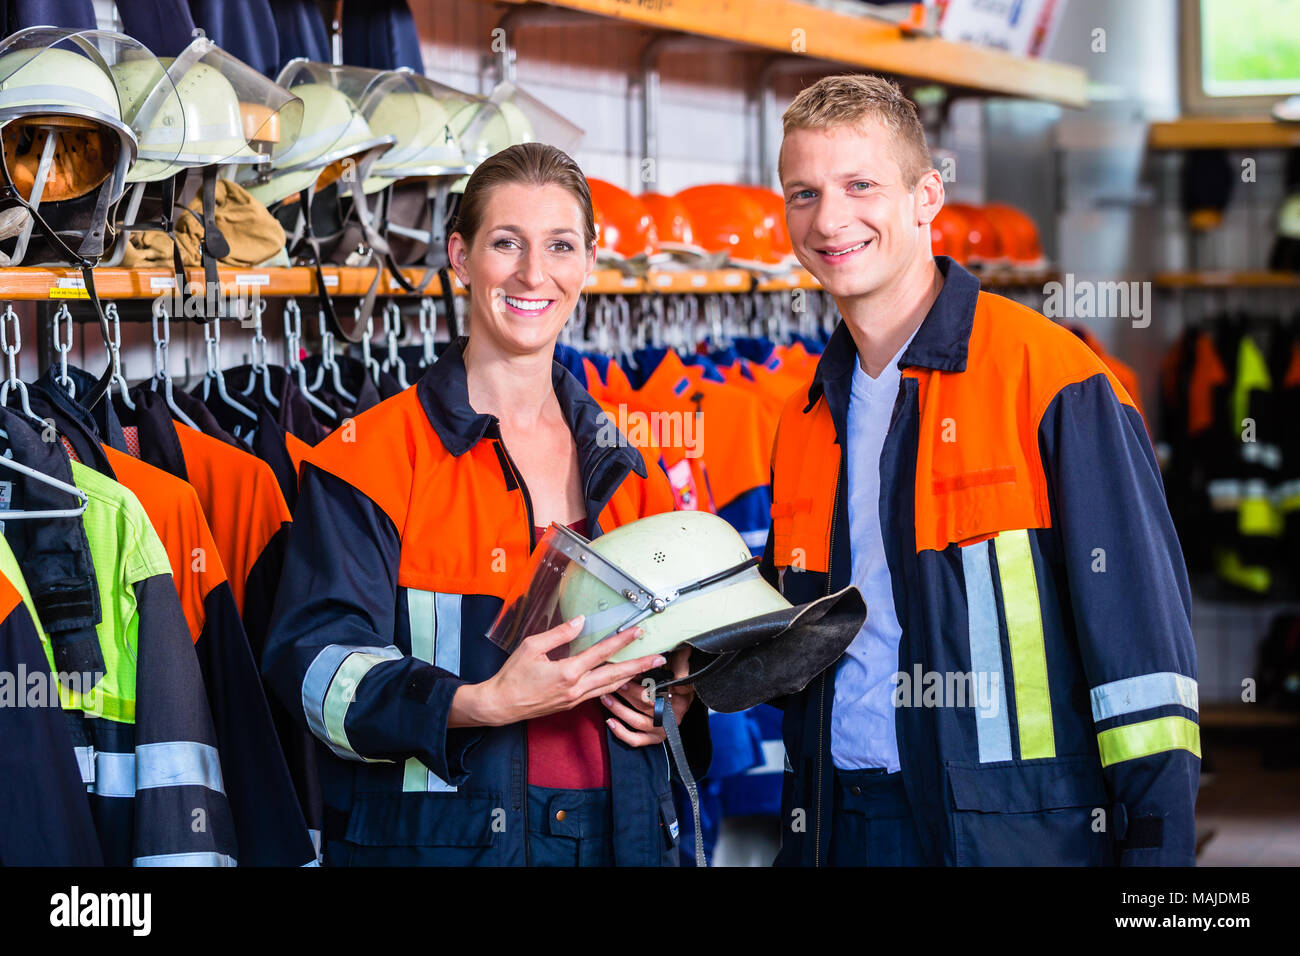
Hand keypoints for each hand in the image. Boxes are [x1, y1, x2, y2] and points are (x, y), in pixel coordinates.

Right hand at [451, 615, 665, 726]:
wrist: (501, 705)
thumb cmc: (512, 676)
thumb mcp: (532, 647)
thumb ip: (558, 634)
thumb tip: (580, 621)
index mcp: (568, 672)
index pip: (602, 653)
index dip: (622, 641)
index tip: (638, 632)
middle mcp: (576, 688)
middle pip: (615, 675)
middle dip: (640, 666)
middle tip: (659, 658)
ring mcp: (575, 699)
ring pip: (610, 687)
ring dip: (631, 677)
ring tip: (647, 668)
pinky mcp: (571, 704)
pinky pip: (599, 694)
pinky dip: (614, 685)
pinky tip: (621, 680)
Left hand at [600, 646, 695, 747]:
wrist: (680, 703)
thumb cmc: (679, 685)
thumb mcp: (683, 672)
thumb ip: (680, 663)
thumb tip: (671, 654)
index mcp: (681, 700)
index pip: (662, 693)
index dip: (646, 684)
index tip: (633, 672)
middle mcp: (672, 717)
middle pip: (646, 705)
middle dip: (628, 692)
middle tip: (614, 682)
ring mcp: (661, 730)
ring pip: (636, 721)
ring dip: (619, 708)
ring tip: (605, 697)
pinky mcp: (651, 739)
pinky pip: (635, 739)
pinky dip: (621, 732)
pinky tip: (609, 721)